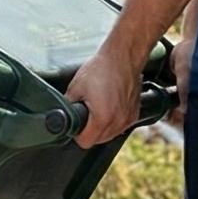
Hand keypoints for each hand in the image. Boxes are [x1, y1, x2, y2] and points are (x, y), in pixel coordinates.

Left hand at [62, 40, 183, 149]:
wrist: (123, 56)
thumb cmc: (101, 68)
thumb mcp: (75, 87)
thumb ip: (68, 106)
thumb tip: (62, 115)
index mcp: (102, 119)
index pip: (85, 142)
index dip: (77, 134)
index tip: (77, 123)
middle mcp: (118, 122)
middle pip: (98, 140)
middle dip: (89, 130)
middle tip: (86, 111)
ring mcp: (128, 119)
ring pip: (110, 135)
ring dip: (102, 127)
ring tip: (98, 107)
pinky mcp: (135, 114)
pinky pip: (120, 126)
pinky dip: (113, 121)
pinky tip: (109, 105)